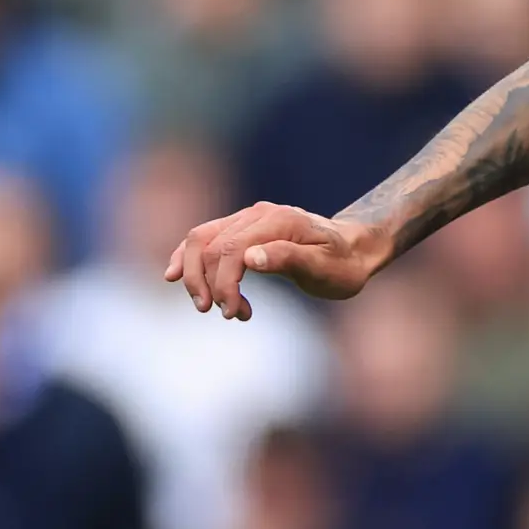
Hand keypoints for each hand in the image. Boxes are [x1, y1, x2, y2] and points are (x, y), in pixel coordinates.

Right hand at [163, 203, 390, 317]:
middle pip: (207, 243)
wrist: (354, 250)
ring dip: (195, 275)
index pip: (231, 249)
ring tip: (209, 307)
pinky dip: (187, 258)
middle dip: (205, 283)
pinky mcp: (241, 229)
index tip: (233, 313)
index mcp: (278, 221)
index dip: (224, 284)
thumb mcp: (326, 268)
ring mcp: (247, 219)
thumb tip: (249, 259)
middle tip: (222, 314)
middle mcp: (257, 215)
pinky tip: (174, 276)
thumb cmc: (343, 265)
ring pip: (199, 239)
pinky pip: (204, 238)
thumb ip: (290, 259)